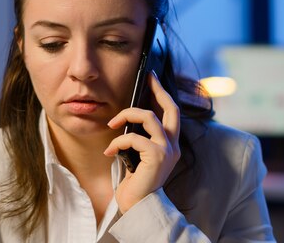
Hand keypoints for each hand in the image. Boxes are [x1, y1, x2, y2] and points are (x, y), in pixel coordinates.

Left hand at [103, 71, 180, 213]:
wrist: (139, 207)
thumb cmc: (136, 182)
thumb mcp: (138, 155)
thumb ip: (140, 138)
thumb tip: (127, 117)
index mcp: (171, 144)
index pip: (171, 112)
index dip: (162, 93)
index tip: (152, 77)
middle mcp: (173, 145)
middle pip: (171, 107)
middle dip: (157, 89)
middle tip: (147, 77)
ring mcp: (167, 150)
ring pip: (148, 118)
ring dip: (126, 116)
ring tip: (112, 124)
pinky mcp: (156, 157)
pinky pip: (134, 138)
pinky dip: (118, 141)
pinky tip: (109, 151)